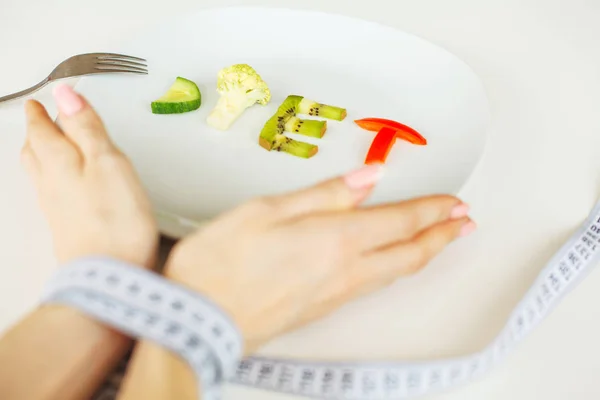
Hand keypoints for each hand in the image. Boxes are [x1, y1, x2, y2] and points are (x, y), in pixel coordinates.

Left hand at [21, 84, 158, 267]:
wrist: (109, 276)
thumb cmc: (113, 221)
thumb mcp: (107, 162)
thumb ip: (87, 129)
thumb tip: (66, 95)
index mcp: (58, 162)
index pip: (43, 129)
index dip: (43, 112)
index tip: (42, 101)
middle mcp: (50, 185)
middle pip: (35, 151)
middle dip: (37, 132)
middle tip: (41, 120)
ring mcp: (57, 209)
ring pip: (40, 173)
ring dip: (41, 153)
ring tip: (49, 145)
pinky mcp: (68, 228)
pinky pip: (52, 193)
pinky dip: (53, 177)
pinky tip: (66, 185)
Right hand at [164, 165, 474, 351]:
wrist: (198, 321)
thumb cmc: (221, 265)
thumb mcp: (267, 210)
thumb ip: (324, 194)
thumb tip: (366, 179)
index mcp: (334, 238)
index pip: (399, 220)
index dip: (432, 209)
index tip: (454, 202)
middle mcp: (344, 271)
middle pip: (409, 253)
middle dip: (442, 236)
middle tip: (464, 223)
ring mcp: (334, 295)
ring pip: (395, 273)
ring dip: (423, 254)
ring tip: (437, 241)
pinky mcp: (320, 310)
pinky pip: (372, 287)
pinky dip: (394, 271)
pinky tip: (388, 266)